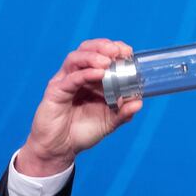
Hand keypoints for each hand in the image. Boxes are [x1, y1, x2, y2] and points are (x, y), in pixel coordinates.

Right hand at [17, 39, 142, 176]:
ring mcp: (65, 81)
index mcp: (91, 78)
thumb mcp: (109, 122)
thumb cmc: (81, 132)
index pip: (101, 53)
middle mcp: (77, 75)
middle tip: (118, 52)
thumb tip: (139, 102)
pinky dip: (86, 74)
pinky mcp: (56, 91)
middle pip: (87, 49)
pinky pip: (71, 78)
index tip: (128, 52)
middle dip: (103, 46)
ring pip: (76, 58)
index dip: (114, 48)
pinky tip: (99, 74)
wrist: (59, 149)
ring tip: (107, 62)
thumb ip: (123, 112)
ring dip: (93, 56)